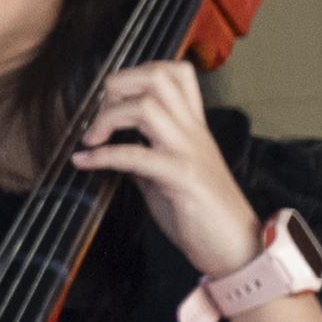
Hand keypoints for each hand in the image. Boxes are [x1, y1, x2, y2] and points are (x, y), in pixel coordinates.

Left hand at [70, 60, 261, 278]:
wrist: (238, 249)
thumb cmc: (202, 213)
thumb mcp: (168, 175)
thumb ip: (145, 154)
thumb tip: (112, 147)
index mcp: (192, 127)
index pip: (176, 73)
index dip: (137, 72)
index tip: (111, 98)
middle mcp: (193, 132)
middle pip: (160, 77)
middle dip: (119, 84)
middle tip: (98, 112)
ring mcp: (189, 152)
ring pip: (149, 106)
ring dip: (108, 117)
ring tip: (90, 139)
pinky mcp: (182, 179)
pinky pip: (137, 155)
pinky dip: (103, 156)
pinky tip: (83, 162)